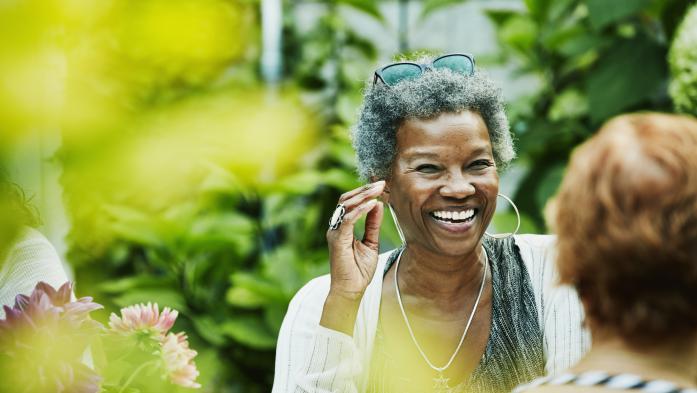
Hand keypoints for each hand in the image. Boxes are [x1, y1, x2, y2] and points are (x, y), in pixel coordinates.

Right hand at [321, 181, 384, 333]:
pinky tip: (372, 204)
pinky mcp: (337, 239)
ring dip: (363, 196)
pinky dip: (361, 210)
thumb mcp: (371, 243)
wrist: (351, 290)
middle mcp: (336, 226)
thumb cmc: (358, 270)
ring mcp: (335, 232)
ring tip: (379, 189)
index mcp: (343, 227)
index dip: (364, 193)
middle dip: (364, 190)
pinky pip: (348, 219)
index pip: (350, 203)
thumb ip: (372, 224)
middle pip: (347, 199)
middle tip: (382, 183)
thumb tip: (378, 205)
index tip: (381, 186)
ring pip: (346, 205)